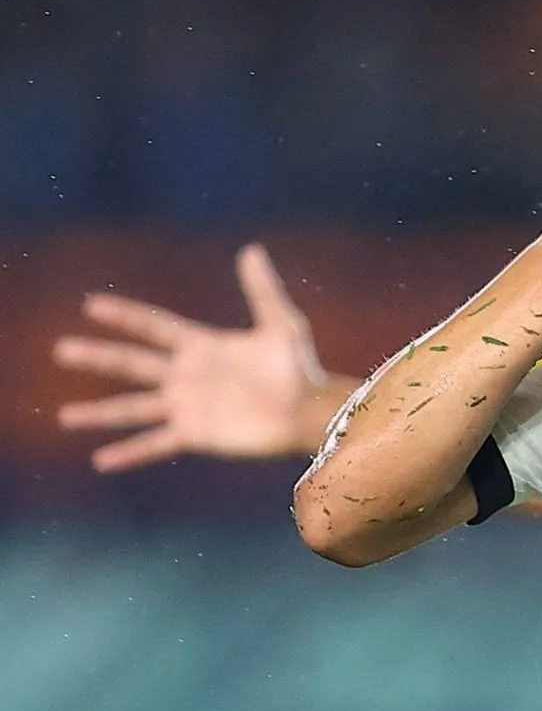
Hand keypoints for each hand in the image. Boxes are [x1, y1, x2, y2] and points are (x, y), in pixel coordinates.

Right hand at [53, 244, 336, 470]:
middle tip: (61, 351)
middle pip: (132, 364)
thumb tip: (251, 250)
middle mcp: (186, 376)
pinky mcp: (195, 434)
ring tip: (65, 415)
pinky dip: (129, 453)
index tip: (92, 306)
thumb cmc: (300, 367)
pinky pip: (155, 444)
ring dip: (99, 412)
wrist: (310, 411)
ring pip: (133, 408)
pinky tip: (101, 460)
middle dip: (98, 357)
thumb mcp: (281, 325)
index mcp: (201, 346)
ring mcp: (187, 406)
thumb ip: (262, 290)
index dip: (125, 316)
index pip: (154, 326)